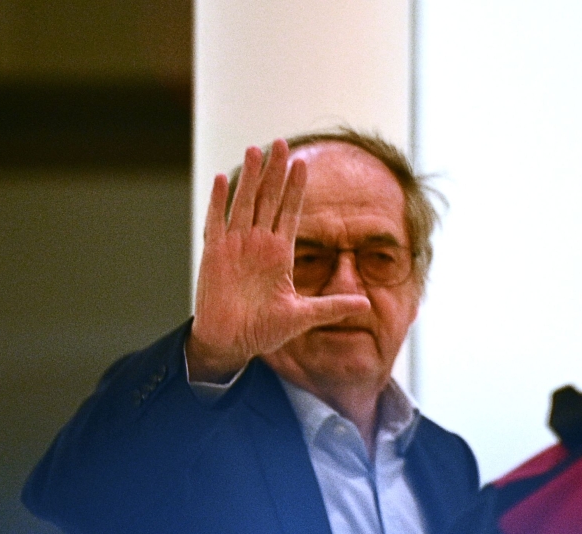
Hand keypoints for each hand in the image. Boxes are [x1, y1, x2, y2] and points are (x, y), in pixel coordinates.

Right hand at [186, 139, 370, 381]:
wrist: (232, 343)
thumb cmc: (265, 330)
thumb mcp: (303, 317)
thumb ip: (332, 307)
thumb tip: (366, 304)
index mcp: (281, 254)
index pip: (291, 213)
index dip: (297, 189)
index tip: (304, 163)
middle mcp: (259, 244)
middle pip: (269, 200)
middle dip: (276, 172)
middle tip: (283, 143)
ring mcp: (236, 246)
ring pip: (245, 203)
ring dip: (251, 177)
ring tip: (257, 149)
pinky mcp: (215, 255)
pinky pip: (217, 221)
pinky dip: (220, 201)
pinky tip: (224, 179)